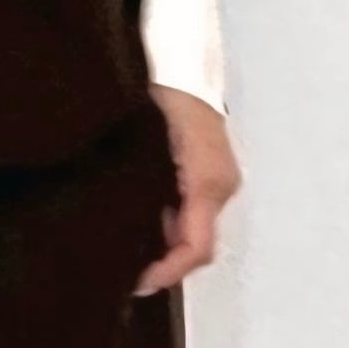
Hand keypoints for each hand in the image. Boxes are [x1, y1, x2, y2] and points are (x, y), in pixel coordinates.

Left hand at [133, 86, 238, 294]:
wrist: (180, 63)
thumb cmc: (161, 100)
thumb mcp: (146, 147)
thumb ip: (145, 194)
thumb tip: (133, 239)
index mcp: (207, 184)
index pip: (195, 248)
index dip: (168, 272)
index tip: (136, 284)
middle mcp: (221, 187)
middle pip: (199, 244)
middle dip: (167, 263)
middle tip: (127, 272)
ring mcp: (221, 180)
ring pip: (198, 229)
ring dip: (168, 244)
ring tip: (131, 250)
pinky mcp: (214, 173)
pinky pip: (196, 211)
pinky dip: (173, 224)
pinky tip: (145, 220)